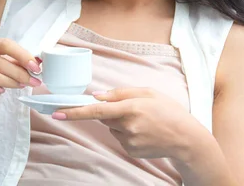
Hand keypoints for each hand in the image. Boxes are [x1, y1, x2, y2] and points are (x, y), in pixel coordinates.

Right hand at [0, 38, 41, 101]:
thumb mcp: (3, 62)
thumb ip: (17, 61)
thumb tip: (38, 62)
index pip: (5, 44)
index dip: (22, 55)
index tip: (35, 66)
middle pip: (0, 62)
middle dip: (20, 73)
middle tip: (33, 81)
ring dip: (11, 82)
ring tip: (22, 85)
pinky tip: (1, 91)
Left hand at [53, 88, 202, 159]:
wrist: (186, 138)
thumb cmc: (168, 111)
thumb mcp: (148, 93)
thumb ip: (120, 93)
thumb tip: (97, 96)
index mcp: (131, 107)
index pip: (96, 110)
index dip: (75, 111)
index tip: (57, 112)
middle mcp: (128, 126)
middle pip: (105, 118)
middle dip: (112, 112)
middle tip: (133, 109)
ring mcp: (129, 141)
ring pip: (112, 128)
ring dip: (121, 123)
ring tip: (144, 121)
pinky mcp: (131, 151)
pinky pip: (120, 138)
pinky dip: (128, 133)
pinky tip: (144, 131)